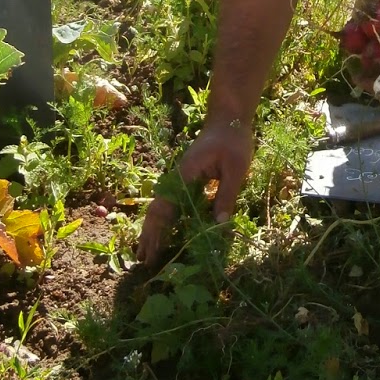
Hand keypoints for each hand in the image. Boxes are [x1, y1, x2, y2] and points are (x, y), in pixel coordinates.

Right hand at [137, 117, 253, 266]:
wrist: (228, 119)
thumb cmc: (233, 141)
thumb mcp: (236, 168)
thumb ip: (226, 195)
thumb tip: (220, 226)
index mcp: (185, 176)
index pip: (164, 209)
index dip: (157, 233)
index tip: (151, 253)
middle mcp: (177, 179)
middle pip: (157, 211)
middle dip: (150, 236)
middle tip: (143, 261)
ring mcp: (181, 179)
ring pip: (162, 208)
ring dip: (155, 230)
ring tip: (149, 252)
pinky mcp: (188, 180)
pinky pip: (173, 203)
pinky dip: (167, 220)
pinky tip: (168, 232)